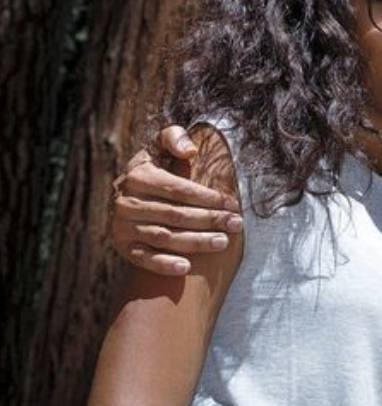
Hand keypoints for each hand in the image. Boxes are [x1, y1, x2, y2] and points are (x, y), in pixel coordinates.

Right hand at [110, 127, 241, 275]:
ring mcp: (122, 226)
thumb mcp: (159, 146)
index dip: (208, 197)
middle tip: (236, 224)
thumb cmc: (155, 168)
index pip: (179, 189)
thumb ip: (174, 138)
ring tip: (223, 242)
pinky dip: (163, 264)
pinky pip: (143, 258)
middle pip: (175, 214)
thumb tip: (190, 150)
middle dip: (209, 220)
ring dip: (195, 242)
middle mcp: (126, 202)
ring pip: (164, 237)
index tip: (232, 203)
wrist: (126, 194)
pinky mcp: (122, 246)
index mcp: (138, 176)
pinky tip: (186, 267)